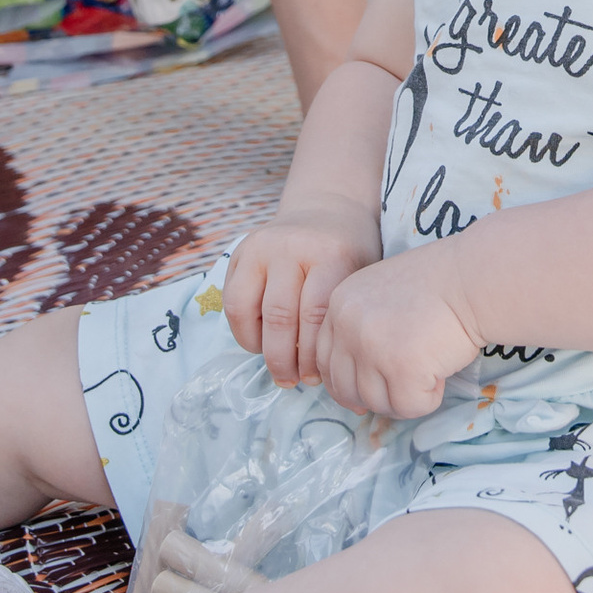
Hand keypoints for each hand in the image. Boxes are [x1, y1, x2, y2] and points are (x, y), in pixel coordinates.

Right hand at [222, 205, 380, 386]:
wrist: (328, 210)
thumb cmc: (350, 254)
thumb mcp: (360, 277)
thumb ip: (344, 317)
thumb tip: (334, 375)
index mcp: (331, 254)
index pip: (315, 315)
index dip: (314, 355)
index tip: (319, 377)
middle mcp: (292, 247)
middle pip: (280, 317)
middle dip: (285, 360)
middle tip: (294, 381)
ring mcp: (261, 246)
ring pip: (248, 311)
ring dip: (261, 350)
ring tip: (276, 367)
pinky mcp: (240, 251)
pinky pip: (231, 302)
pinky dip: (244, 332)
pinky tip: (261, 343)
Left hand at [314, 247, 482, 421]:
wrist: (473, 277)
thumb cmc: (439, 283)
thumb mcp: (381, 294)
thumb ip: (362, 330)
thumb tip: (355, 392)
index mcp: (339, 304)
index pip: (324, 360)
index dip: (346, 382)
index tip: (367, 389)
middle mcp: (348, 325)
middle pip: (345, 389)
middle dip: (376, 395)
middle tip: (405, 383)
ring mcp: (372, 347)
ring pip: (376, 403)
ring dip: (405, 396)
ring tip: (430, 367)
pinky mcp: (401, 367)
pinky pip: (409, 407)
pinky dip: (429, 398)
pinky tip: (441, 370)